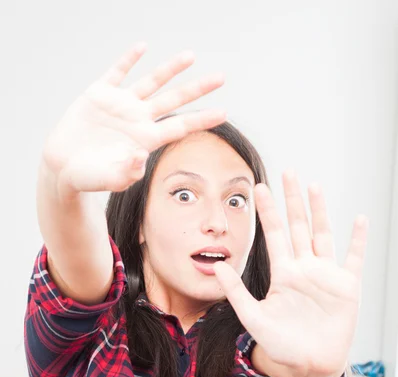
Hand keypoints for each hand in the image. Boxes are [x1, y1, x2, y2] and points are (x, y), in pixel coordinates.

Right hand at [42, 42, 225, 194]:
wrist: (63, 167)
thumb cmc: (90, 178)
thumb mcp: (109, 179)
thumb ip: (126, 172)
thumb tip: (141, 157)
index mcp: (146, 139)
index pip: (180, 126)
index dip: (202, 119)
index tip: (224, 112)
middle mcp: (139, 119)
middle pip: (174, 100)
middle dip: (197, 89)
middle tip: (221, 78)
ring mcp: (121, 104)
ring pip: (151, 81)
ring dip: (171, 68)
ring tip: (191, 56)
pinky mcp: (99, 94)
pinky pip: (117, 72)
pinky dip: (129, 59)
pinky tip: (142, 47)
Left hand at [213, 172, 368, 376]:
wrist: (308, 365)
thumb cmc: (281, 344)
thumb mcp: (254, 318)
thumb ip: (236, 292)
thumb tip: (218, 265)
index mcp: (283, 273)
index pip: (274, 235)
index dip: (267, 211)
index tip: (258, 188)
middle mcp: (304, 269)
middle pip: (298, 226)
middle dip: (292, 200)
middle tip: (288, 172)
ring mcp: (326, 276)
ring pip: (323, 235)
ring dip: (320, 211)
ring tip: (314, 186)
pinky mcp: (347, 287)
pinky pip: (354, 258)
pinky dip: (358, 239)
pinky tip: (360, 219)